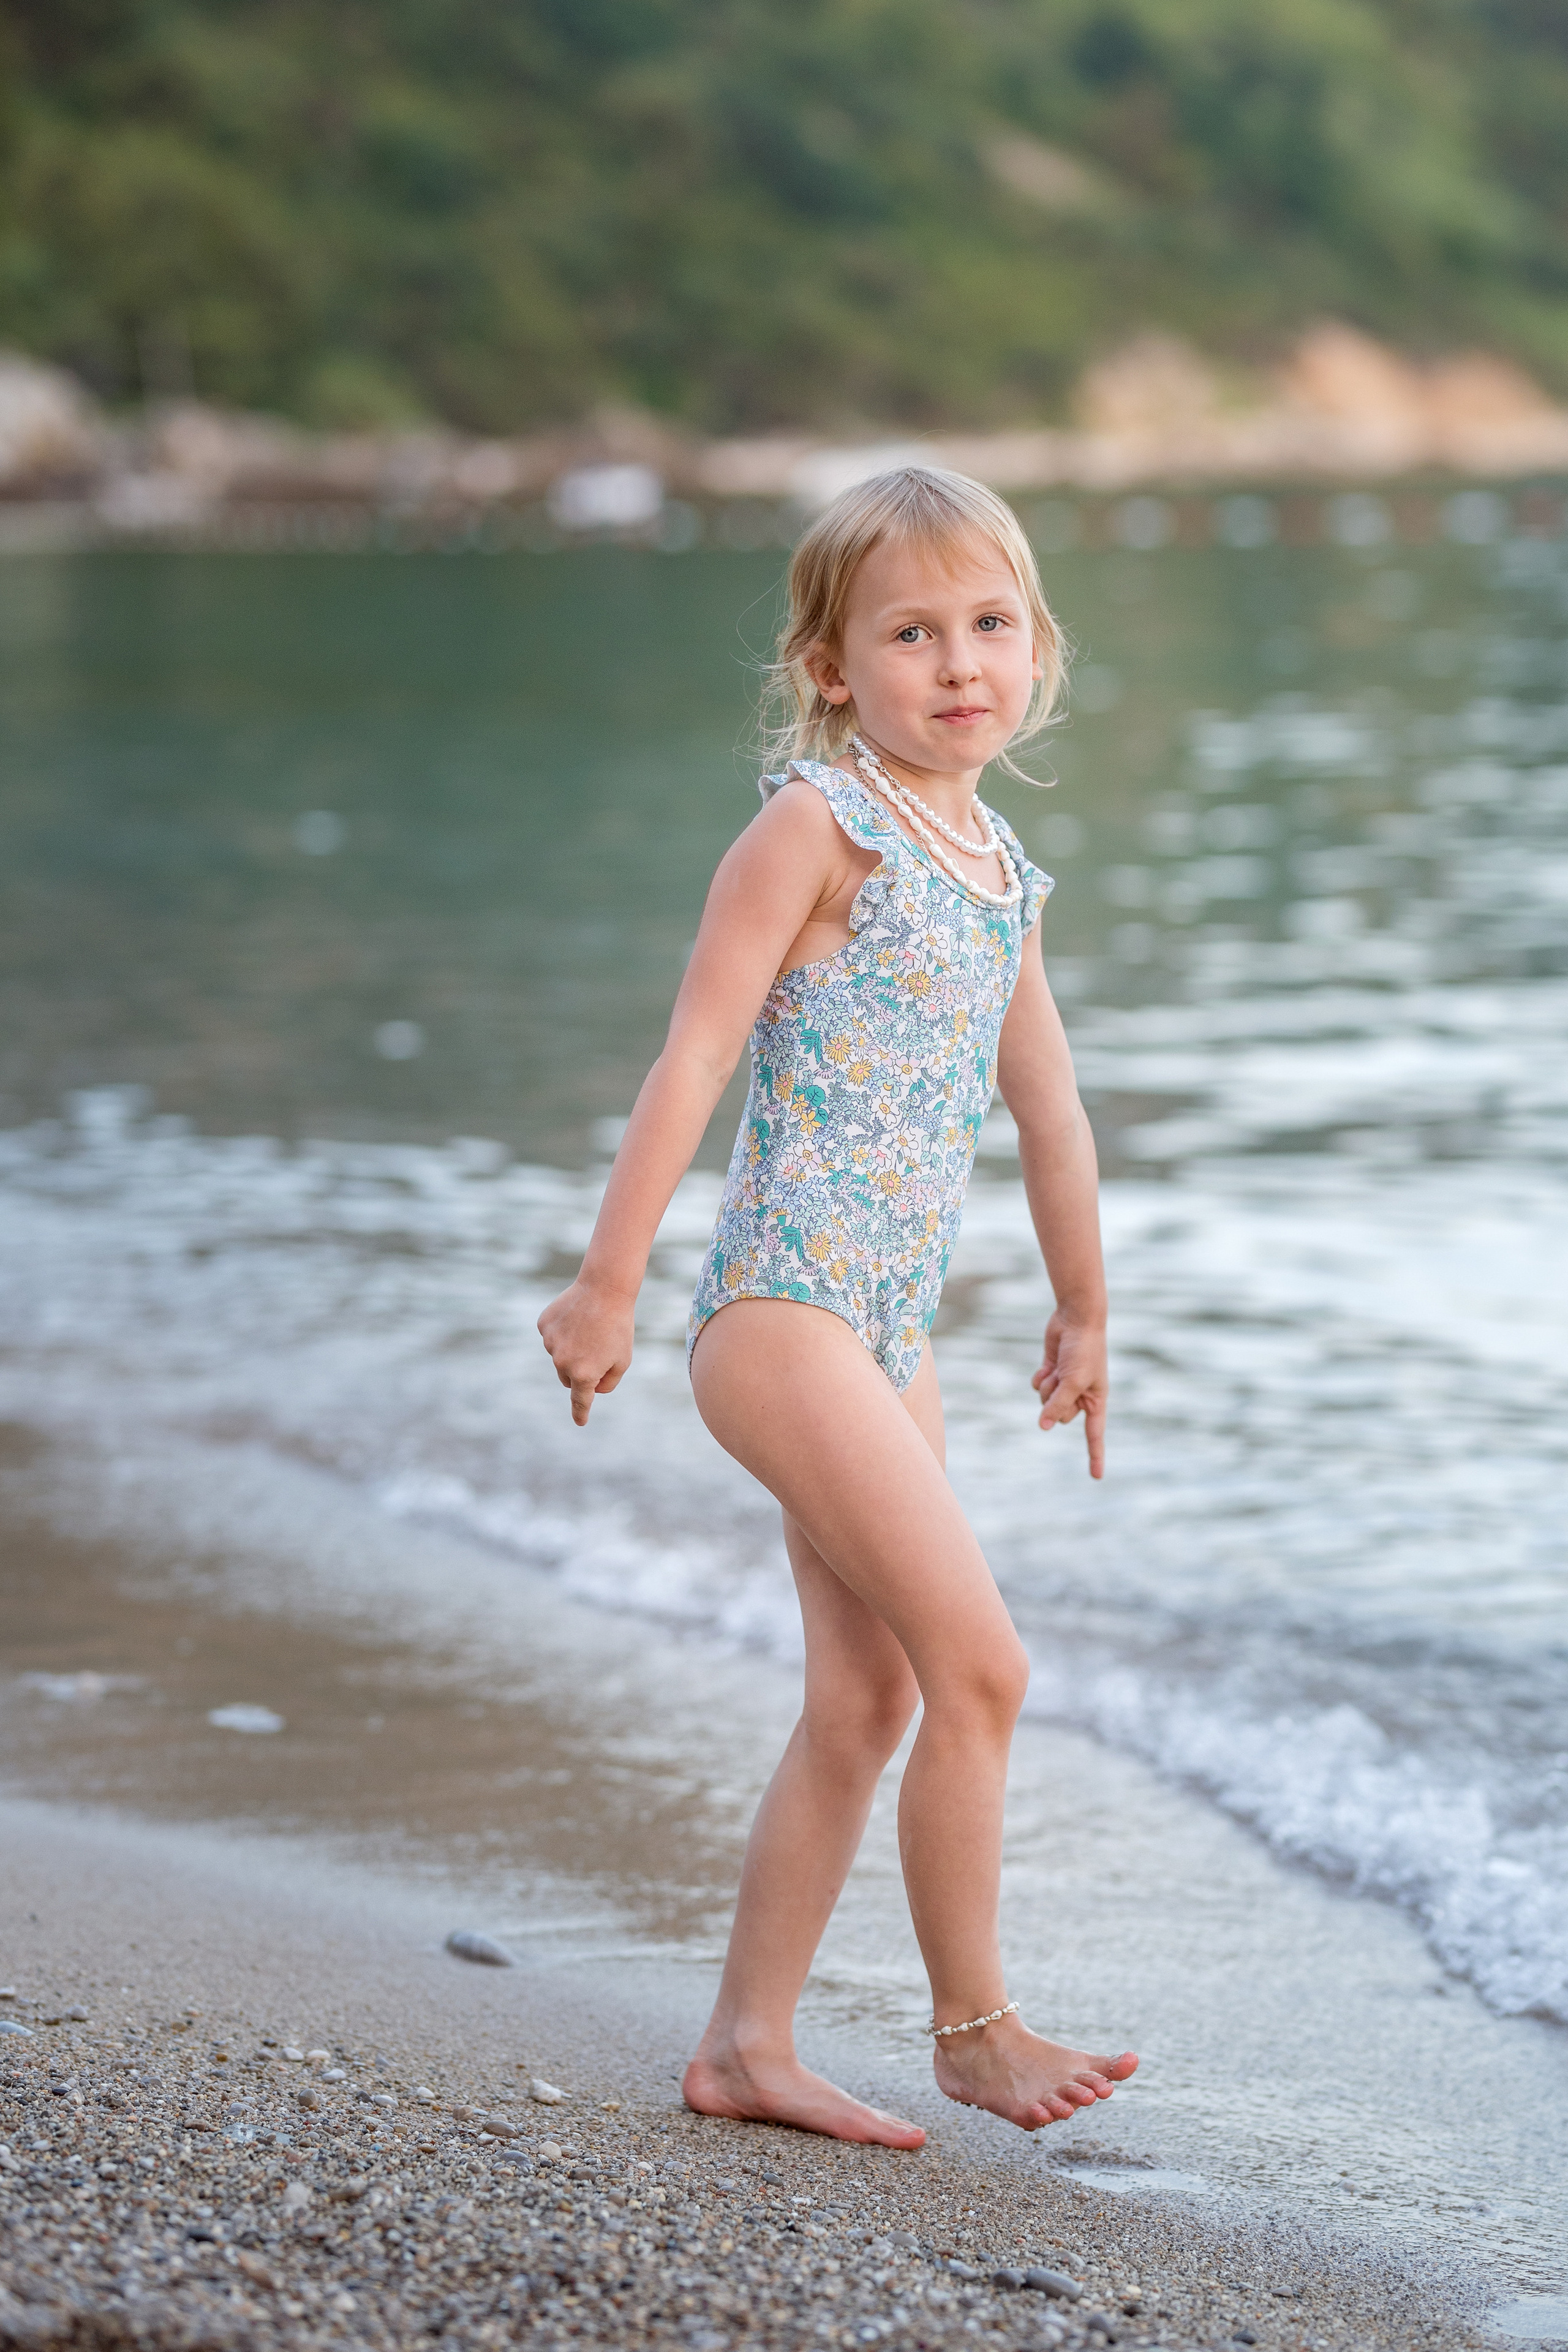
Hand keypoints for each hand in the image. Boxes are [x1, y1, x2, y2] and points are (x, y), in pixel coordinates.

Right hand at [537, 1276, 634, 1425]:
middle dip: (580, 1371)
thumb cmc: (618, 1327)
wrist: (604, 1289)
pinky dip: (563, 1331)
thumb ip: (608, 1382)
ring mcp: (550, 1343)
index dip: (580, 1413)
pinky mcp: (544, 1326)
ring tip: (590, 1327)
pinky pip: (552, 1336)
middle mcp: (562, 1362)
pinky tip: (577, 1317)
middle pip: (567, 1378)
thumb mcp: (622, 1360)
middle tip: (597, 1350)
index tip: (580, 1422)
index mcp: (583, 1374)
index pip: (580, 1401)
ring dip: (571, 1348)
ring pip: (559, 1356)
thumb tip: (592, 1389)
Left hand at [1031, 1309, 1106, 1478]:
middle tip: (1063, 1382)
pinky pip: (1038, 1386)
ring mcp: (1064, 1385)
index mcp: (1095, 1401)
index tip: (1096, 1477)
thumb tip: (1043, 1427)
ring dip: (1046, 1387)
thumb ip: (1058, 1406)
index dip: (1095, 1456)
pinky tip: (1048, 1363)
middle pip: (1059, 1418)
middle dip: (1055, 1403)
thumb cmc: (1083, 1350)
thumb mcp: (1073, 1382)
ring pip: (1044, 1402)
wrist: (1076, 1319)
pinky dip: (1040, 1377)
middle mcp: (1080, 1396)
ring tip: (1057, 1369)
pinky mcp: (1051, 1372)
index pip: (1095, 1435)